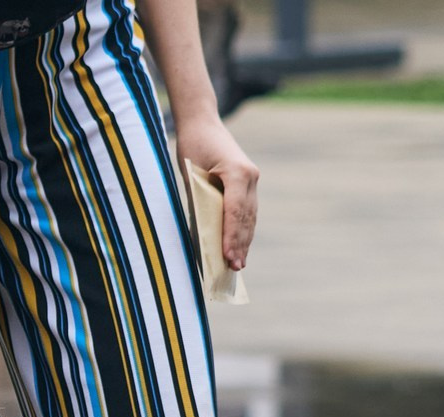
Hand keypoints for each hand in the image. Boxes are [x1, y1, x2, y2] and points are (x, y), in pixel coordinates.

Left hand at [173, 112, 259, 270]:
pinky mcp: (249, 181)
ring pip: (250, 216)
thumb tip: (203, 234)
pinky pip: (248, 210)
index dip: (231, 237)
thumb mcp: (191, 174)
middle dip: (240, 244)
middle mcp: (250, 176)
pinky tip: (241, 245)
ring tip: (239, 263)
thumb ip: (200, 201)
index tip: (227, 257)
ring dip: (245, 240)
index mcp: (237, 173)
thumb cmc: (191, 146)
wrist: (202, 122)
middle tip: (235, 268)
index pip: (234, 212)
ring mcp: (252, 178)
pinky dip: (244, 229)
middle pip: (245, 218)